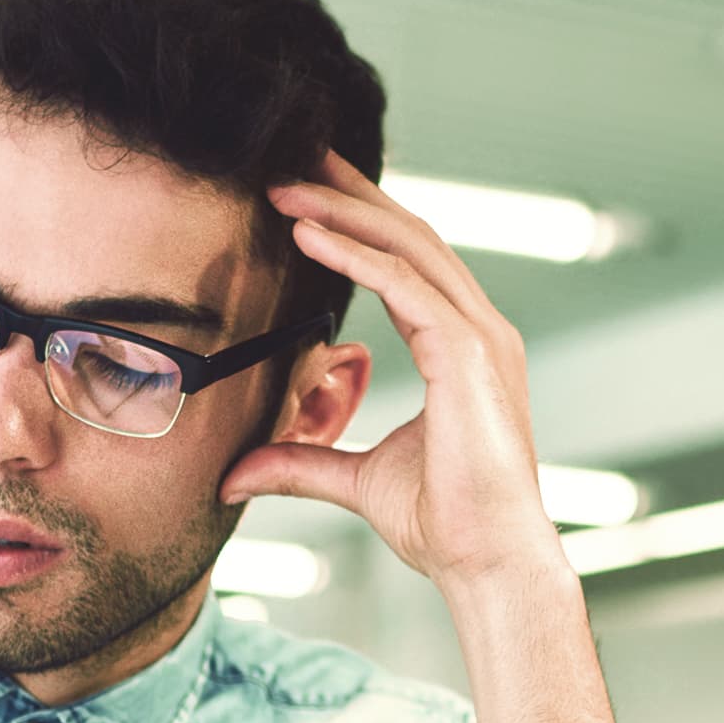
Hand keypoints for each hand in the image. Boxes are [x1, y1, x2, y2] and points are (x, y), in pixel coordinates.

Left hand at [221, 152, 565, 592]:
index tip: (307, 192)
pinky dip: (354, 256)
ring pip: (409, 247)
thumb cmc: (444, 525)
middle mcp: (479, 329)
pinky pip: (406, 286)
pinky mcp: (469, 355)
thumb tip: (234, 474)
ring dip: (343, 212)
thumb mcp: (355, 482)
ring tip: (284, 189)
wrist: (489, 565)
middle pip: (412, 235)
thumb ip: (302, 462)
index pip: (410, 260)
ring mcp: (481, 337)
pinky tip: (306, 236)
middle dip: (351, 193)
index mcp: (463, 347)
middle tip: (294, 158)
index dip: (359, 220)